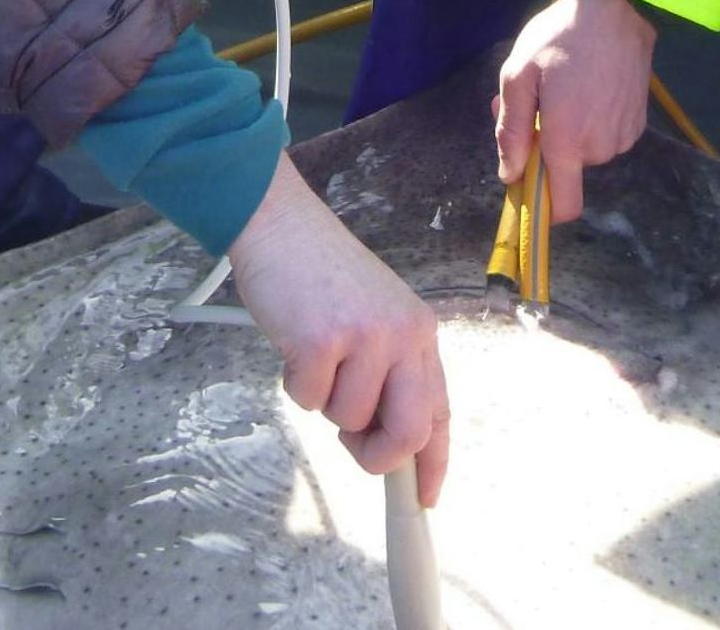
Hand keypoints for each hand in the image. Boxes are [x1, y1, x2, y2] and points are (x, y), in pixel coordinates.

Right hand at [228, 153, 450, 506]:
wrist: (280, 223)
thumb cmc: (320, 273)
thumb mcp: (374, 314)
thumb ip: (388, 369)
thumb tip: (385, 440)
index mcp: (420, 330)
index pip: (438, 410)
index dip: (433, 462)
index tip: (424, 497)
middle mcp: (403, 334)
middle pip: (408, 433)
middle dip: (378, 456)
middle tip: (353, 446)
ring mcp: (365, 337)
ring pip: (347, 420)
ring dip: (323, 398)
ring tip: (315, 350)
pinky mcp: (321, 341)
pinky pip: (306, 399)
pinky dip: (293, 381)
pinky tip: (294, 339)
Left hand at [494, 0, 655, 224]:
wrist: (619, 8)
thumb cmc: (560, 36)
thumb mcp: (519, 74)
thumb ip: (512, 130)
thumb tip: (509, 175)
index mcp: (568, 139)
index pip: (564, 206)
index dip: (542, 205)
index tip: (525, 180)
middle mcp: (600, 147)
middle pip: (566, 169)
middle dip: (545, 143)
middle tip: (534, 100)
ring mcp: (624, 136)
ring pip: (585, 151)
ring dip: (568, 130)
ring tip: (562, 84)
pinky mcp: (638, 123)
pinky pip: (605, 136)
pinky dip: (592, 121)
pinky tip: (587, 84)